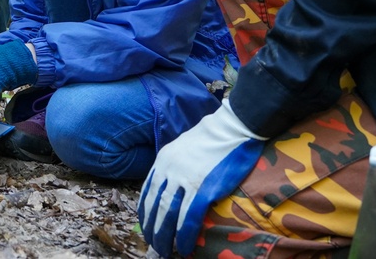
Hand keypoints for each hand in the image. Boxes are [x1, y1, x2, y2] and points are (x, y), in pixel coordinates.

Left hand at [138, 99, 266, 256]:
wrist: (231, 128)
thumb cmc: (211, 138)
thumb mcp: (181, 147)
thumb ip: (173, 165)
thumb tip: (170, 184)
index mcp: (163, 161)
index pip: (147, 191)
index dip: (145, 212)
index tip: (145, 226)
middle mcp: (169, 171)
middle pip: (155, 206)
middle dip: (152, 229)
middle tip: (153, 245)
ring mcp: (185, 180)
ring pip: (168, 214)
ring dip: (165, 236)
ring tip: (164, 251)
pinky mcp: (203, 189)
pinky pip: (189, 218)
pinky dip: (184, 235)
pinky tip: (183, 247)